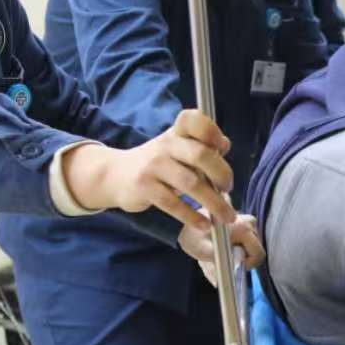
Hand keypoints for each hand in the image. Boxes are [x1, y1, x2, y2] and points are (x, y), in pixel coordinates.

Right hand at [63, 109, 233, 230]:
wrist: (116, 175)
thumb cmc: (159, 163)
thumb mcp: (177, 148)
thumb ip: (201, 146)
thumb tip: (224, 146)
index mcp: (177, 132)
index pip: (193, 120)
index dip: (212, 131)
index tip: (223, 148)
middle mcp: (166, 144)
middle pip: (200, 155)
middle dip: (222, 174)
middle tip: (228, 188)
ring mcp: (154, 165)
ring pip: (191, 183)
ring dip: (214, 203)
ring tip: (226, 216)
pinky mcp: (144, 187)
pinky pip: (173, 204)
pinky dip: (192, 216)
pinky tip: (204, 224)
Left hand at [181, 214, 265, 286]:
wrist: (185, 219)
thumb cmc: (193, 235)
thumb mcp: (204, 251)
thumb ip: (221, 262)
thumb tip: (232, 273)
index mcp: (244, 228)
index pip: (258, 254)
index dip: (248, 264)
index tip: (233, 264)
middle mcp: (250, 222)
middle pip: (255, 248)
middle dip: (243, 256)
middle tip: (226, 257)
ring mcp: (247, 220)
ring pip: (251, 244)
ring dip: (240, 250)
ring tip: (222, 249)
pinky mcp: (243, 220)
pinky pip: (247, 238)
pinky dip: (238, 244)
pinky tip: (224, 243)